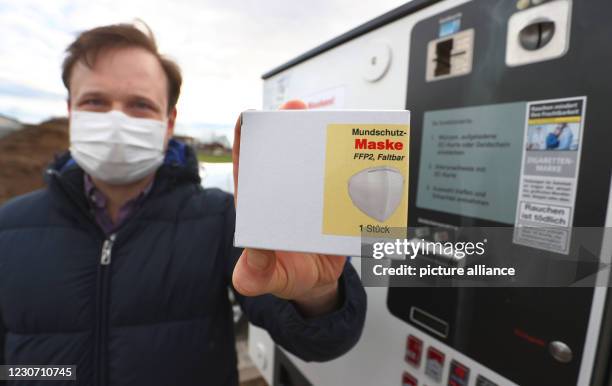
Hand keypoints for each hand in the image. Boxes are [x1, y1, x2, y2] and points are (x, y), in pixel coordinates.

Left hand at [231, 100, 344, 316]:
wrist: (319, 284)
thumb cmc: (285, 276)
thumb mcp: (264, 278)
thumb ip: (253, 273)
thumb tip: (254, 255)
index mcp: (257, 203)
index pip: (245, 165)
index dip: (245, 139)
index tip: (250, 117)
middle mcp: (282, 191)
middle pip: (281, 150)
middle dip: (287, 124)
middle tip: (297, 108)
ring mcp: (308, 193)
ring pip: (312, 156)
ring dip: (320, 135)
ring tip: (330, 122)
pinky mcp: (333, 199)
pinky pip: (340, 176)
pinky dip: (349, 161)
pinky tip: (358, 151)